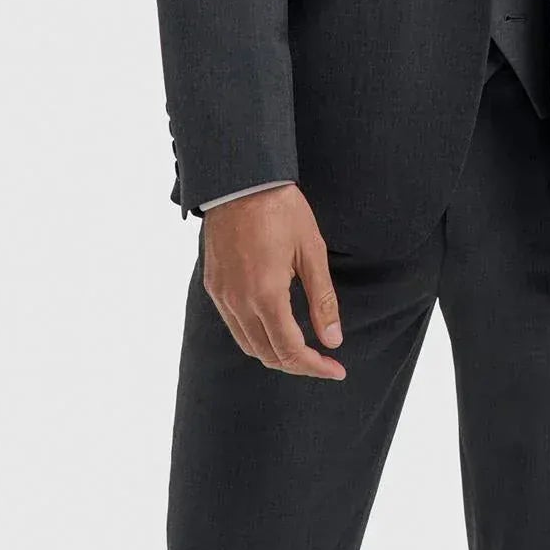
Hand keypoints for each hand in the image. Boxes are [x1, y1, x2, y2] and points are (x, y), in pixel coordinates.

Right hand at [201, 184, 346, 379]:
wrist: (241, 180)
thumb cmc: (281, 209)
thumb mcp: (312, 251)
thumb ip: (322, 299)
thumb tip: (333, 340)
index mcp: (266, 294)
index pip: (290, 351)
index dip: (315, 366)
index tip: (336, 369)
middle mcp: (239, 301)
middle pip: (267, 355)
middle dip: (297, 365)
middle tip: (323, 361)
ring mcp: (222, 295)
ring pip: (247, 344)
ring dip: (274, 354)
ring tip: (301, 348)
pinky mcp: (213, 285)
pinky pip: (233, 325)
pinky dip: (254, 336)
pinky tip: (273, 325)